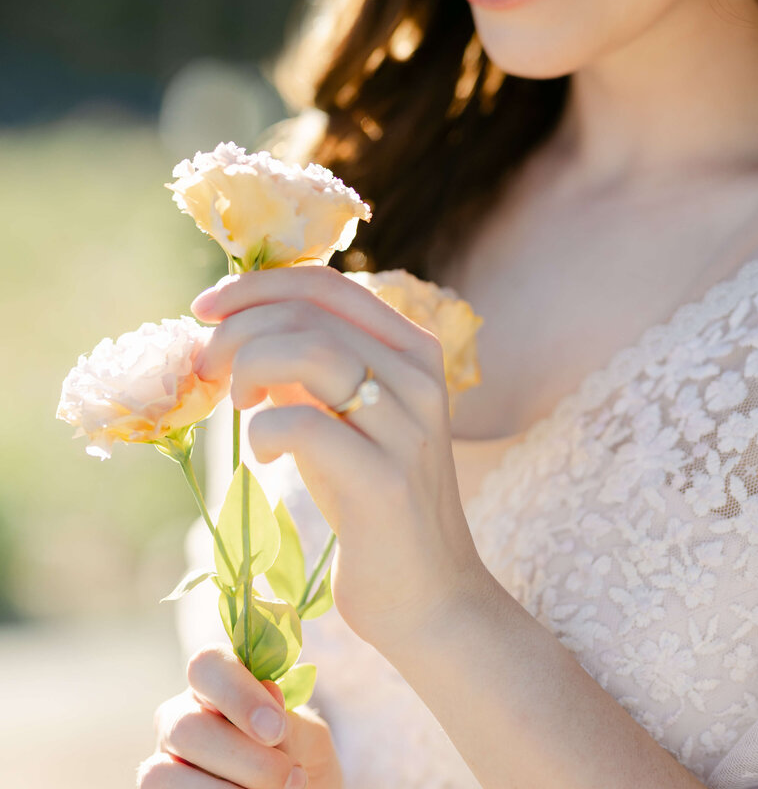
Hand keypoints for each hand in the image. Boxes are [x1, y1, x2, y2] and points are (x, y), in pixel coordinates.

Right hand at [137, 643, 342, 788]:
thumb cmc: (300, 762)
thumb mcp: (306, 738)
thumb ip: (289, 718)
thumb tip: (269, 692)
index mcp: (217, 683)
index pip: (207, 665)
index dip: (238, 694)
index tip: (275, 728)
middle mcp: (181, 716)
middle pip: (187, 727)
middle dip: (244, 758)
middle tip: (287, 777)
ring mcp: (164, 760)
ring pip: (164, 773)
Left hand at [192, 264, 486, 653]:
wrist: (430, 597)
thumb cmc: (373, 502)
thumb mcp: (343, 416)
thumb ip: (306, 367)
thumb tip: (233, 325)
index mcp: (414, 348)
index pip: (326, 283)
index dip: (256, 285)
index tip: (205, 307)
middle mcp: (420, 375)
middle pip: (308, 313)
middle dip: (237, 330)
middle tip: (206, 367)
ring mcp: (407, 426)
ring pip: (309, 352)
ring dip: (249, 367)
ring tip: (236, 404)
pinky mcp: (385, 480)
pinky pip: (303, 425)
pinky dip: (263, 430)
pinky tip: (263, 453)